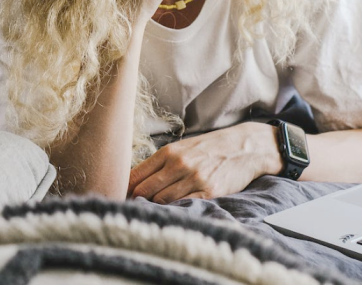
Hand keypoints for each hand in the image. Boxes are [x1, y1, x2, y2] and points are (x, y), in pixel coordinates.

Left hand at [127, 123, 279, 202]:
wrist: (243, 147)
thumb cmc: (210, 148)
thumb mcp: (183, 148)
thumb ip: (161, 163)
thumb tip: (135, 182)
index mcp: (168, 152)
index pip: (136, 175)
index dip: (124, 190)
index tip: (118, 199)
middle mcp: (178, 164)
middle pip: (145, 190)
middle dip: (136, 202)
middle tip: (129, 211)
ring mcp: (193, 178)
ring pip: (161, 200)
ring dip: (154, 208)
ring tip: (150, 214)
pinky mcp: (208, 192)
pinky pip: (183, 206)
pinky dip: (174, 212)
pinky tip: (171, 214)